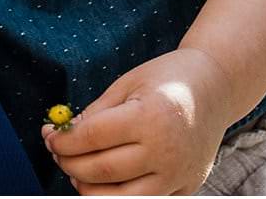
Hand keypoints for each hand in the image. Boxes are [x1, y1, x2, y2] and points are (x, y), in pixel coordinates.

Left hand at [42, 49, 231, 195]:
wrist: (216, 88)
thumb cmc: (168, 79)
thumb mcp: (128, 83)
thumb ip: (97, 112)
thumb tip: (63, 135)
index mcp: (150, 117)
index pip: (93, 137)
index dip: (63, 140)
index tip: (49, 135)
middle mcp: (166, 151)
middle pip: (102, 170)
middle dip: (69, 163)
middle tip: (56, 152)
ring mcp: (178, 174)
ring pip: (121, 198)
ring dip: (89, 188)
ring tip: (76, 170)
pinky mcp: (186, 188)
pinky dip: (118, 197)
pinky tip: (104, 181)